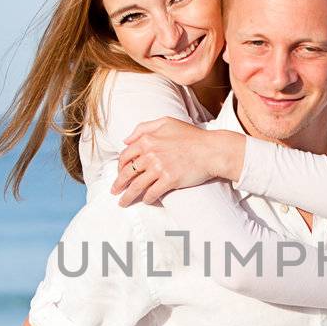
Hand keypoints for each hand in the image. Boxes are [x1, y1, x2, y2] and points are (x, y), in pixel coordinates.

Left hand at [112, 119, 243, 206]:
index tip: (119, 174)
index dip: (119, 167)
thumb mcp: (166, 122)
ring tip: (123, 203)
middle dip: (118, 185)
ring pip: (136, 186)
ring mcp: (159, 168)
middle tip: (114, 192)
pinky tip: (146, 201)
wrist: (212, 150)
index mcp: (147, 140)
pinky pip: (152, 193)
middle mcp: (150, 154)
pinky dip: (147, 199)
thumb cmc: (191, 136)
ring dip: (128, 196)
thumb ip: (143, 128)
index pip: (125, 156)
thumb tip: (126, 140)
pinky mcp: (169, 180)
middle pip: (127, 173)